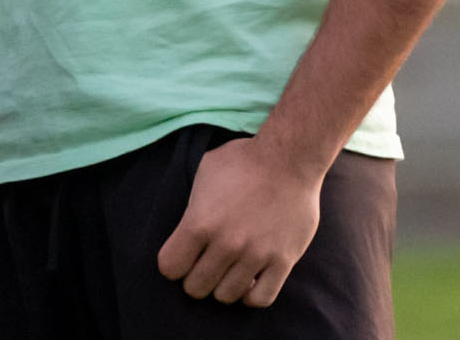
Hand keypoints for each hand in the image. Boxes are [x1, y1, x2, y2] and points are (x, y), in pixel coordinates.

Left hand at [156, 134, 323, 305]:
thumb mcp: (203, 174)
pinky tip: (250, 281)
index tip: (181, 256)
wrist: (289, 160)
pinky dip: (251, 296)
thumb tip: (188, 230)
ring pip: (226, 296)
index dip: (173, 264)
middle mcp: (226, 244)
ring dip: (223, 287)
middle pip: (196, 287)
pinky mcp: (283, 261)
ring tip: (227, 271)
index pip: (170, 266)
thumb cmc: (243, 161)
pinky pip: (262, 299)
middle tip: (204, 266)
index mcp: (199, 222)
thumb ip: (192, 206)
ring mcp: (256, 255)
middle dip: (195, 279)